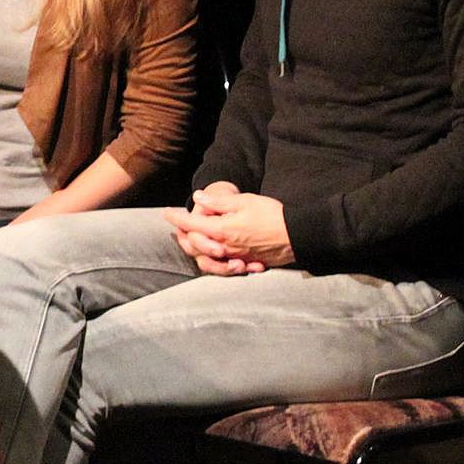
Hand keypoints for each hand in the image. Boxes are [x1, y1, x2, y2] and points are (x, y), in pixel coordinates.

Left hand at [163, 183, 291, 275]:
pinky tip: (218, 254)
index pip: (191, 225)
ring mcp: (236, 257)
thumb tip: (198, 198)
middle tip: (179, 226)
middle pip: (195, 245)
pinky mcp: (247, 262)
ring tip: (195, 240)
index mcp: (222, 230)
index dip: (176, 218)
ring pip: (208, 258)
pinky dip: (217, 260)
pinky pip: (225, 266)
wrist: (297, 234)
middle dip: (184, 235)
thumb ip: (218, 202)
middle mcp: (225, 247)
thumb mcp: (244, 201)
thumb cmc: (271, 214)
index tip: (166, 212)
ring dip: (198, 249)